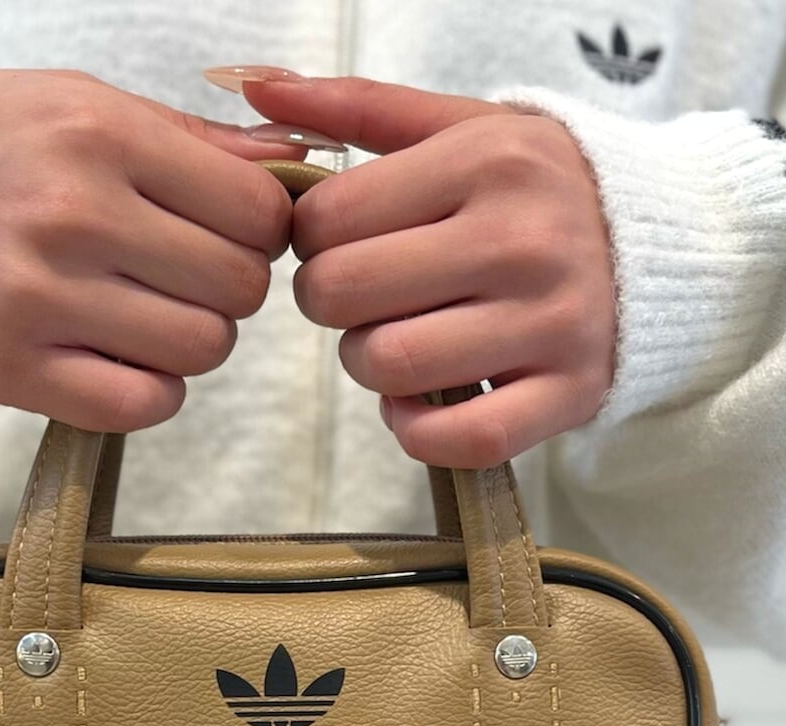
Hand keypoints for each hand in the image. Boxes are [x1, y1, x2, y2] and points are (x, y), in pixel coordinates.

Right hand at [0, 68, 302, 429]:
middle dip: (227, 287)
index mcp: (100, 137)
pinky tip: (124, 360)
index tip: (228, 233)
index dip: (260, 232)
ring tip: (149, 314)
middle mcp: (72, 216)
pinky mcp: (10, 367)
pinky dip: (152, 391)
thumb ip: (194, 139)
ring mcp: (38, 298)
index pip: (255, 213)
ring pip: (201, 350)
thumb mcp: (84, 107)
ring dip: (192, 340)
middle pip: (238, 288)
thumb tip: (297, 162)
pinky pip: (141, 405)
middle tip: (183, 276)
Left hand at [240, 74, 615, 466]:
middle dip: (330, 303)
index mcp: (487, 162)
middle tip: (362, 296)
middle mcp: (521, 241)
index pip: (328, 220)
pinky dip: (416, 431)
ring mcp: (551, 324)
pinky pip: (459, 438)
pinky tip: (419, 402)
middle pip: (344, 296)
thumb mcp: (461, 127)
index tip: (341, 244)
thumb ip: (357, 108)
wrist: (666, 246)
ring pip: (391, 367)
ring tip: (396, 340)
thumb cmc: (537, 188)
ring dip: (369, 365)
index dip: (310, 241)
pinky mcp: (568, 394)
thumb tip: (255, 91)